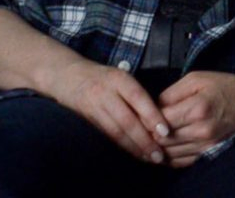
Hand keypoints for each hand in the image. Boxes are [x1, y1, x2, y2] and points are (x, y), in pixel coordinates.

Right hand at [50, 60, 168, 164]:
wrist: (69, 77)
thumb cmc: (104, 77)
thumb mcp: (123, 77)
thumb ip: (139, 94)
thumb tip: (160, 117)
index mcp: (119, 79)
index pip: (138, 98)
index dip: (152, 116)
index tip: (166, 132)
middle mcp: (105, 93)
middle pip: (127, 120)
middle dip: (144, 140)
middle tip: (159, 155)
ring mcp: (95, 108)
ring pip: (117, 131)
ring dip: (134, 147)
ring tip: (149, 158)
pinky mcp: (89, 121)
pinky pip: (109, 135)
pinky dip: (123, 145)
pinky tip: (134, 152)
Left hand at [156, 71, 234, 166]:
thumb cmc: (224, 86)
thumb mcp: (196, 79)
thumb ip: (171, 93)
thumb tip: (152, 107)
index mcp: (197, 108)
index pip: (160, 121)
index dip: (148, 118)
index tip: (146, 112)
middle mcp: (201, 130)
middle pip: (161, 140)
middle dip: (151, 132)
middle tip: (148, 123)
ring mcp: (205, 145)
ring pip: (168, 153)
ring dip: (158, 145)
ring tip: (155, 133)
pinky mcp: (208, 153)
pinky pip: (179, 161)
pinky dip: (169, 155)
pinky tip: (166, 144)